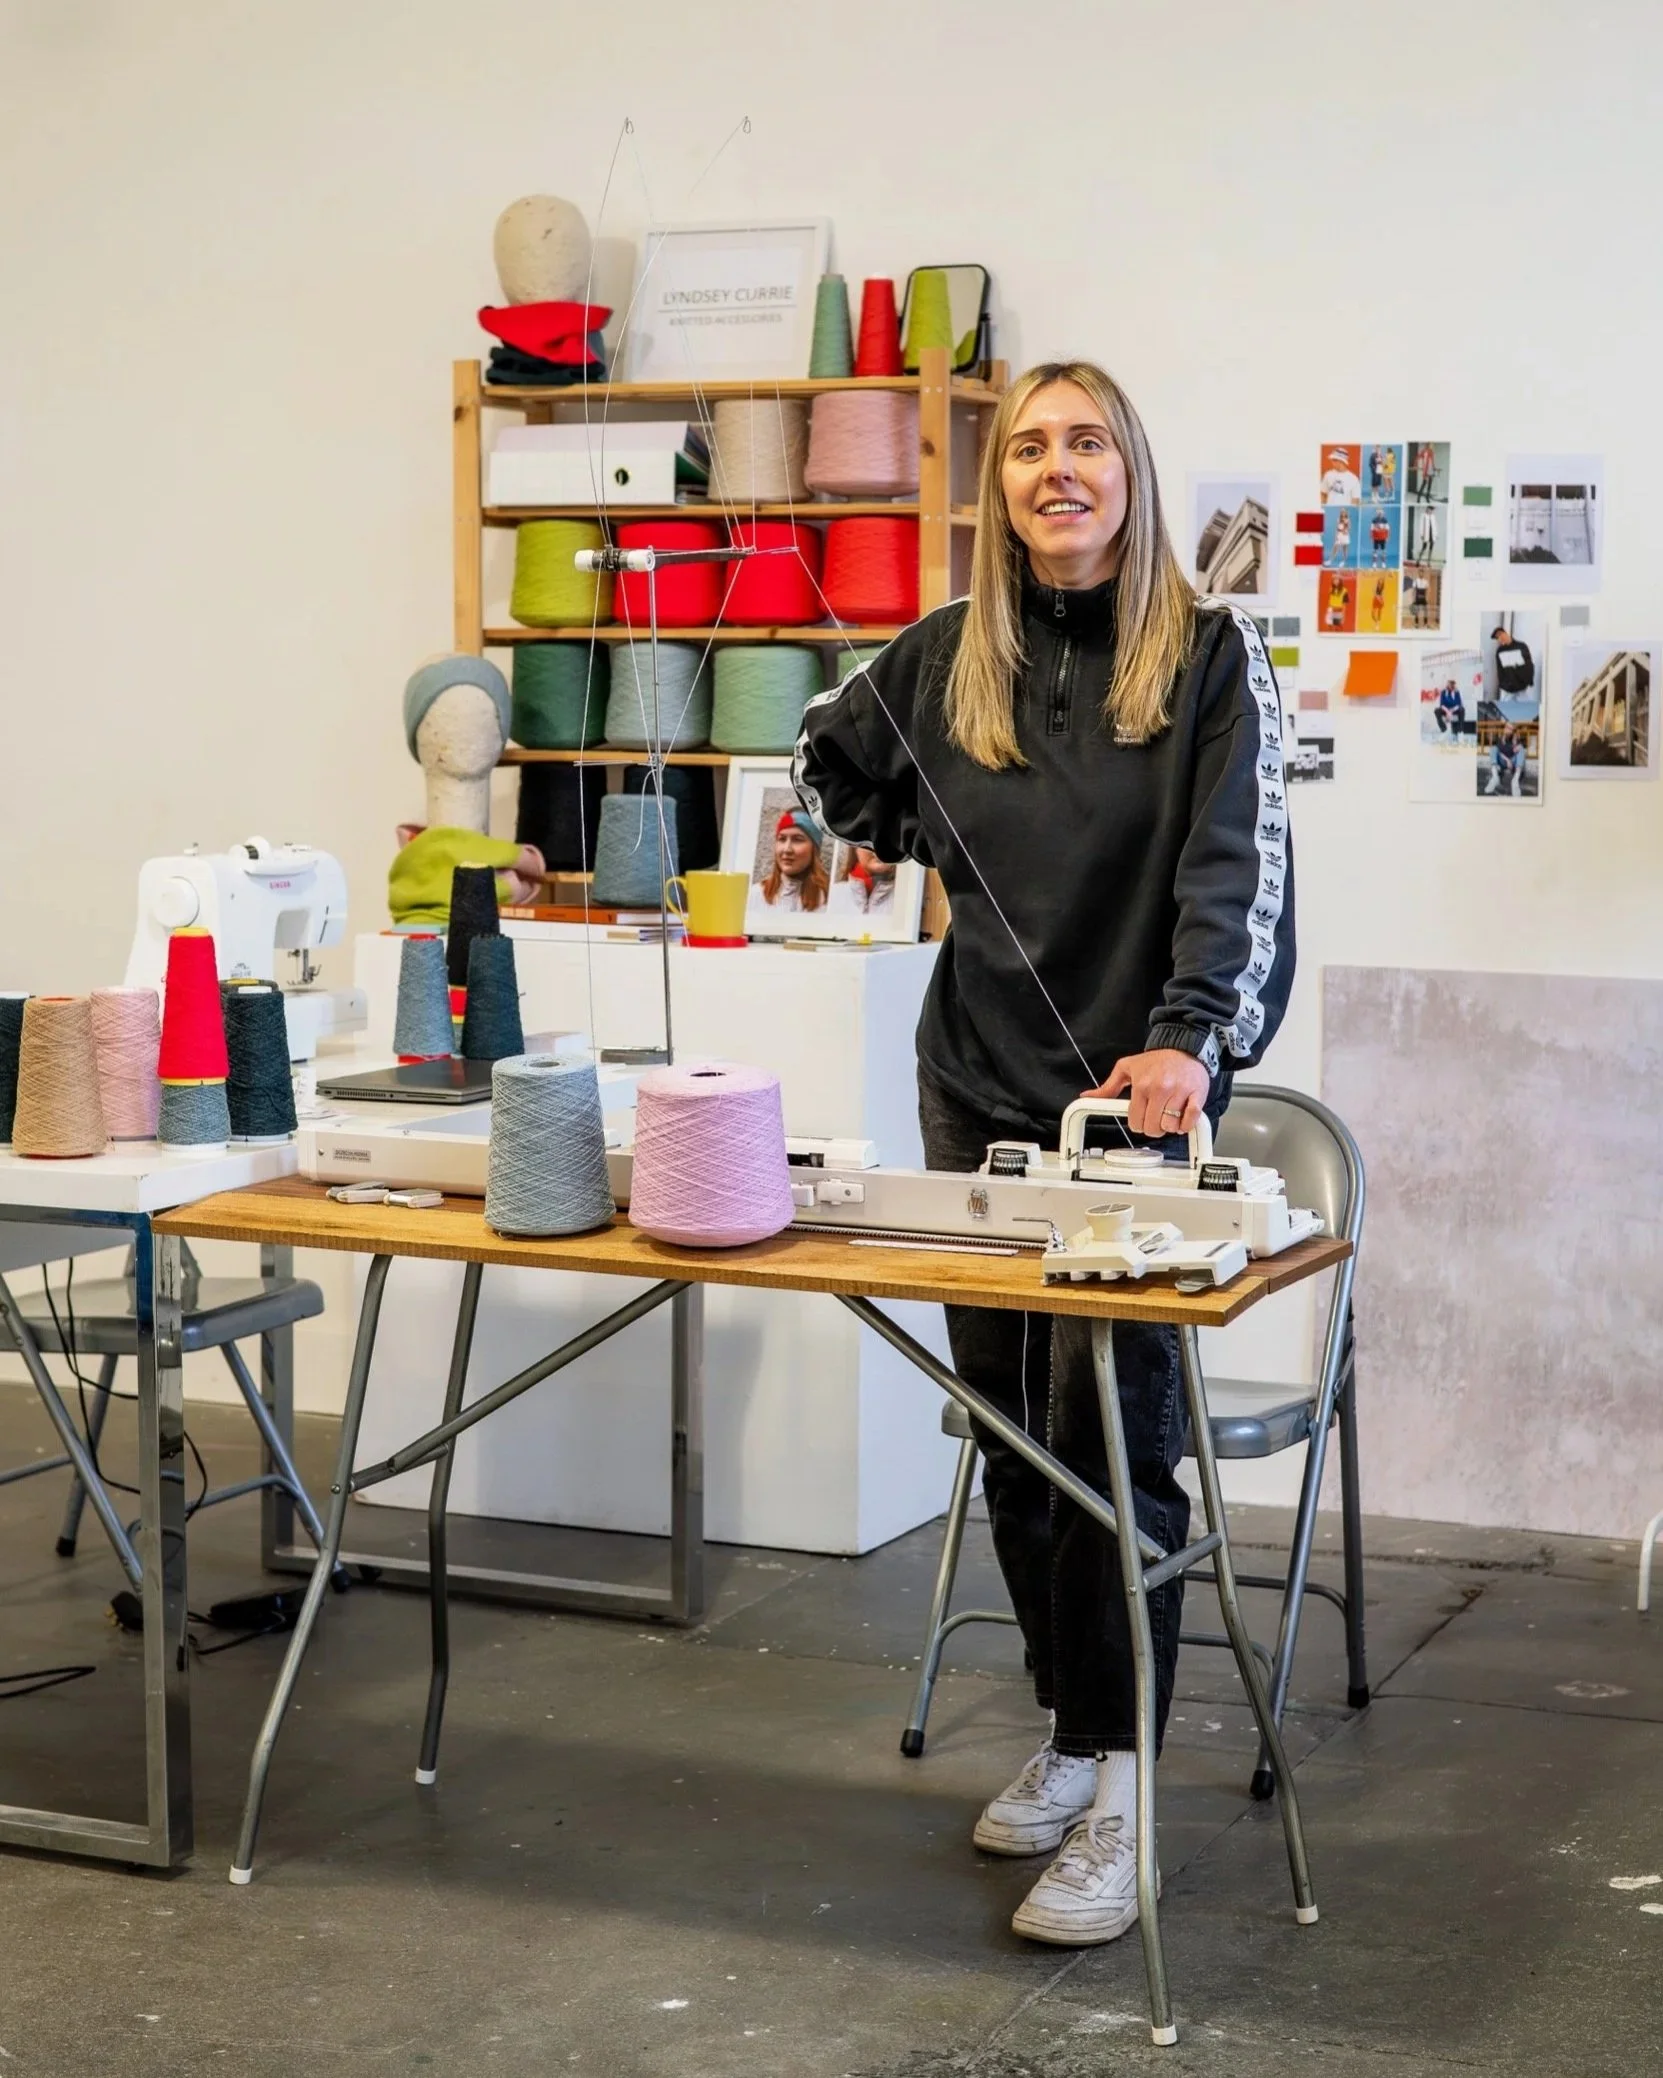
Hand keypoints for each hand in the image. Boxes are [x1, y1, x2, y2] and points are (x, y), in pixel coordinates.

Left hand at [1091, 1049, 1210, 1138]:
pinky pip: (1191, 1121)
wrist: (1184, 1047)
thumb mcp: (1127, 1068)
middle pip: (1152, 1127)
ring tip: (1169, 1116)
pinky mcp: (1197, 1095)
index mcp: (1142, 1085)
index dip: (1137, 1124)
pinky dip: (1186, 1126)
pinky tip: (1182, 1119)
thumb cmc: (1157, 1060)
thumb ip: (1108, 1087)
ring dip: (1170, 1127)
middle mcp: (1160, 1089)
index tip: (1141, 1120)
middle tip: (1155, 1119)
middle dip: (1153, 1128)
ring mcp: (1180, 1092)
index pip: (1135, 1121)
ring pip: (1170, 1126)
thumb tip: (1088, 1096)